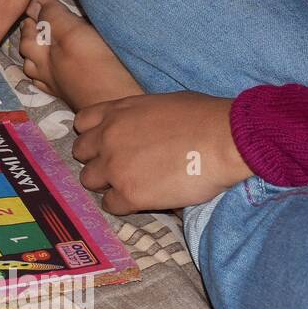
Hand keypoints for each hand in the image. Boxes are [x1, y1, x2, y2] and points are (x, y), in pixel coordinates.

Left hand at [73, 92, 252, 214]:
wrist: (226, 139)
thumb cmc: (205, 117)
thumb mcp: (161, 103)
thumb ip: (137, 116)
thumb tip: (140, 127)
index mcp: (116, 111)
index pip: (82, 123)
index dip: (94, 135)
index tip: (107, 143)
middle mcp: (107, 137)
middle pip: (81, 153)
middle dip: (97, 159)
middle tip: (119, 167)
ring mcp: (114, 166)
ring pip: (89, 181)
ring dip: (106, 184)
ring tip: (130, 185)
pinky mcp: (128, 194)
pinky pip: (110, 205)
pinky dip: (123, 204)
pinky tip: (142, 200)